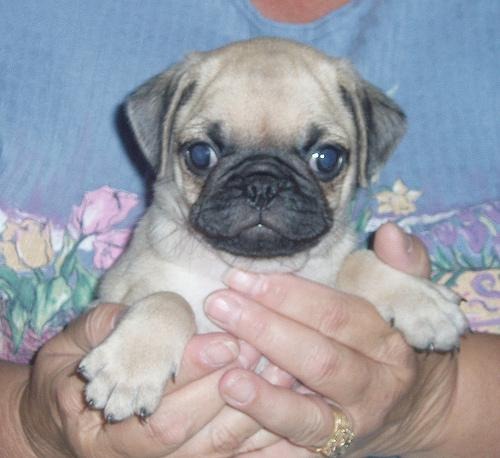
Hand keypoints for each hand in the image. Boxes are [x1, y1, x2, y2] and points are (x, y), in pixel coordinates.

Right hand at [18, 302, 258, 456]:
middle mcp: (130, 457)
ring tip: (282, 372)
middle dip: (229, 390)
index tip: (227, 341)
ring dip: (253, 412)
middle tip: (261, 351)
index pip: (158, 412)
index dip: (194, 376)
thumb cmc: (64, 375)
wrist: (59, 422)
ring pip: (215, 449)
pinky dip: (257, 440)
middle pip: (192, 435)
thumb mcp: (71, 346)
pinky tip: (282, 411)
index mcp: (100, 431)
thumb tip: (145, 315)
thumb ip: (104, 329)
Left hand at [204, 223, 457, 455]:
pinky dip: (266, 439)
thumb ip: (402, 264)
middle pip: (319, 361)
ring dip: (265, 398)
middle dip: (266, 331)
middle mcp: (375, 388)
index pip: (336, 315)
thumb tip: (390, 231)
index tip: (241, 277)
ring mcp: (353, 425)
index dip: (288, 295)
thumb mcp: (405, 299)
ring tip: (225, 377)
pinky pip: (298, 451)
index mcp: (389, 343)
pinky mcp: (332, 452)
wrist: (411, 404)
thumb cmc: (388, 340)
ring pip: (309, 417)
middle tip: (219, 305)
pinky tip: (234, 420)